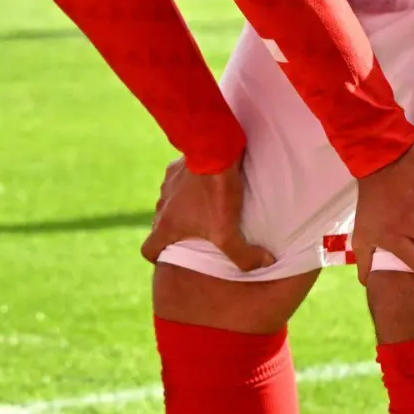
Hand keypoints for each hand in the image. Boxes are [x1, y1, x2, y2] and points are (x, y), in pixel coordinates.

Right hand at [141, 157, 275, 272]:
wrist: (213, 150)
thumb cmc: (216, 193)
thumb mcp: (228, 231)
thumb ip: (244, 255)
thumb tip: (265, 263)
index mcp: (167, 225)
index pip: (148, 250)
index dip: (158, 259)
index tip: (173, 259)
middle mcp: (161, 205)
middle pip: (161, 227)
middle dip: (176, 234)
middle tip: (199, 238)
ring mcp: (167, 184)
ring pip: (171, 204)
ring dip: (184, 210)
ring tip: (207, 211)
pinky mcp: (177, 168)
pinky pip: (179, 184)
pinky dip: (191, 189)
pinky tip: (210, 187)